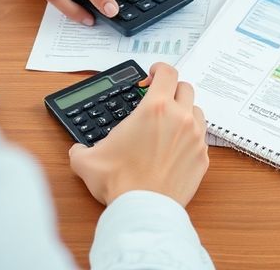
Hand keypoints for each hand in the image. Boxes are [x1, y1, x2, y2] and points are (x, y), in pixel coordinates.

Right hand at [68, 63, 208, 206]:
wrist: (143, 210)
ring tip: (169, 125)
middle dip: (172, 90)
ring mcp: (195, 138)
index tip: (153, 74)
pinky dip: (190, 138)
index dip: (159, 69)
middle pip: (185, 88)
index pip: (168, 73)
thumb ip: (81, 148)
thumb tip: (78, 150)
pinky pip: (201, 139)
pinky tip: (175, 149)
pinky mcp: (202, 158)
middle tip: (159, 100)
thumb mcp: (87, 160)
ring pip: (196, 111)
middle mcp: (180, 118)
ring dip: (184, 112)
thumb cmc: (120, 182)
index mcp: (155, 109)